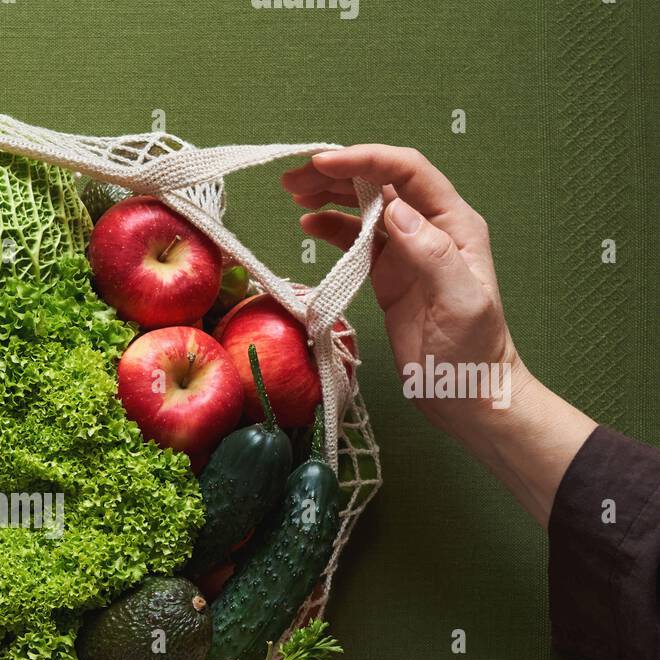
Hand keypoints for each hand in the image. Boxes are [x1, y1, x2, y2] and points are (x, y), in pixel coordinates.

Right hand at [282, 144, 594, 526]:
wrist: (468, 392)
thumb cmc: (472, 351)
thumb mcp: (460, 300)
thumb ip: (430, 251)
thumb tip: (393, 211)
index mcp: (454, 223)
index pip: (407, 173)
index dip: (364, 161)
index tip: (323, 164)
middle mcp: (430, 228)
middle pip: (381, 183)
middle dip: (338, 173)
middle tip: (294, 177)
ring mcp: (407, 251)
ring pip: (365, 208)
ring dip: (330, 195)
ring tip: (293, 193)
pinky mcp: (388, 275)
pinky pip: (356, 240)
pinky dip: (331, 228)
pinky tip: (308, 224)